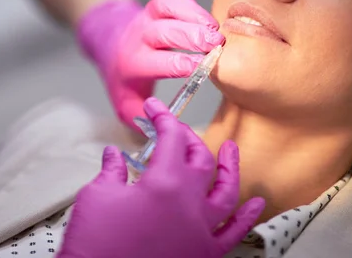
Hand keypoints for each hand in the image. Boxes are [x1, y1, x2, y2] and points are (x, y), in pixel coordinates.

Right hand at [57, 97, 264, 257]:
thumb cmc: (96, 243)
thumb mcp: (96, 196)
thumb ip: (111, 171)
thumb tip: (113, 156)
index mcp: (164, 183)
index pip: (171, 138)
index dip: (163, 118)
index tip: (153, 109)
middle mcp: (190, 204)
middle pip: (199, 159)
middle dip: (187, 139)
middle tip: (174, 131)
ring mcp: (201, 230)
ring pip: (227, 192)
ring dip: (230, 168)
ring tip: (230, 150)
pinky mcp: (203, 255)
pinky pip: (233, 233)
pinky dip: (247, 217)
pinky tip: (255, 203)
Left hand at [76, 0, 223, 130]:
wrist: (110, 42)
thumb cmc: (125, 76)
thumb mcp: (125, 103)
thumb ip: (141, 119)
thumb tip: (164, 129)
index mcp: (134, 62)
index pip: (157, 62)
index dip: (180, 63)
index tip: (202, 67)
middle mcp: (142, 35)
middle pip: (164, 29)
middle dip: (191, 35)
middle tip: (217, 43)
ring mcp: (149, 14)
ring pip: (166, 3)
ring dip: (191, 11)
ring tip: (214, 26)